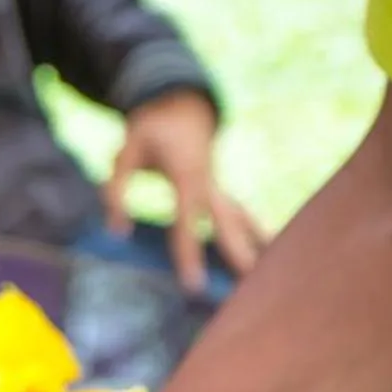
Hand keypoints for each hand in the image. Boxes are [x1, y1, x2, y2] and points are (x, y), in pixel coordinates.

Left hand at [105, 89, 264, 296]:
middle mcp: (208, 183)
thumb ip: (117, 191)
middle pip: (226, 224)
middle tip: (251, 287)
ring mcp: (218, 185)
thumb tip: (118, 234)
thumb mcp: (126, 151)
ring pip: (240, 218)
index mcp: (186, 175)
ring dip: (257, 243)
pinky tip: (270, 249)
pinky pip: (239, 214)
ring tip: (274, 272)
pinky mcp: (219, 189)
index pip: (187, 223)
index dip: (190, 254)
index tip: (194, 286)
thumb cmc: (150, 129)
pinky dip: (255, 231)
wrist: (180, 105)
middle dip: (238, 255)